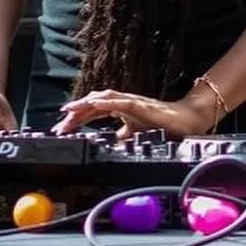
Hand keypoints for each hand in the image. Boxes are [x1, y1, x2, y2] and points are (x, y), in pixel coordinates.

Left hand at [50, 88, 216, 138]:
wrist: (185, 121)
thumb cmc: (163, 125)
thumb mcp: (134, 136)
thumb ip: (120, 139)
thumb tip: (107, 148)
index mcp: (119, 108)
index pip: (93, 111)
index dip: (77, 118)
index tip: (62, 128)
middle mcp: (122, 101)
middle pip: (93, 104)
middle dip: (75, 114)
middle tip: (59, 126)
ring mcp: (131, 101)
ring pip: (102, 98)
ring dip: (84, 104)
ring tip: (69, 111)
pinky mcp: (140, 105)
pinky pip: (120, 102)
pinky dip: (106, 102)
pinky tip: (94, 104)